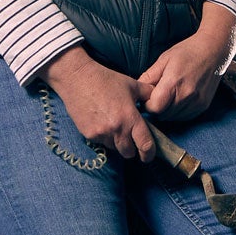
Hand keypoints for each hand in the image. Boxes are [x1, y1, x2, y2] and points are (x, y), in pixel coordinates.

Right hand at [46, 46, 152, 160]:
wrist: (77, 78)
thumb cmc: (106, 79)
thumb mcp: (132, 84)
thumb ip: (148, 94)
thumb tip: (158, 101)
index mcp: (130, 118)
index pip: (145, 144)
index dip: (149, 153)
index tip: (148, 155)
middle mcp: (116, 129)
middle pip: (128, 152)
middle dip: (132, 149)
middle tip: (131, 141)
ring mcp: (101, 133)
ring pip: (114, 148)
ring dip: (117, 143)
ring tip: (114, 128)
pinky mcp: (88, 134)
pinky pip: (100, 143)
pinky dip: (104, 138)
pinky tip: (102, 124)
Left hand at [138, 5, 235, 121]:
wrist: (214, 50)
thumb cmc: (187, 52)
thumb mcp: (164, 59)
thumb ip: (149, 77)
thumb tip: (137, 91)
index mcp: (174, 82)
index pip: (154, 108)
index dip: (147, 104)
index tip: (148, 97)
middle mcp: (187, 95)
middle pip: (163, 115)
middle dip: (157, 107)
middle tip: (157, 95)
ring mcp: (197, 103)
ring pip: (173, 118)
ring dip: (167, 111)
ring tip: (168, 95)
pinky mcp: (203, 106)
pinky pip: (185, 117)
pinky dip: (178, 111)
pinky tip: (178, 98)